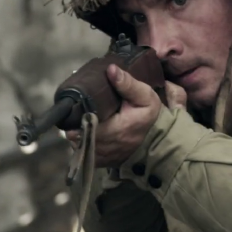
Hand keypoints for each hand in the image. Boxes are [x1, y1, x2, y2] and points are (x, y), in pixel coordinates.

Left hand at [65, 64, 184, 167]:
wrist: (156, 138)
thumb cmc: (147, 115)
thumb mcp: (145, 96)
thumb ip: (128, 84)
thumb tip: (111, 69)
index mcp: (118, 129)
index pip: (88, 125)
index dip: (79, 117)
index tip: (78, 108)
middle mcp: (108, 146)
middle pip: (79, 135)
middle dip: (76, 123)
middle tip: (77, 112)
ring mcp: (103, 157)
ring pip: (79, 144)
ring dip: (77, 133)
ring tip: (81, 121)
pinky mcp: (101, 162)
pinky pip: (83, 152)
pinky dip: (82, 143)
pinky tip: (86, 132)